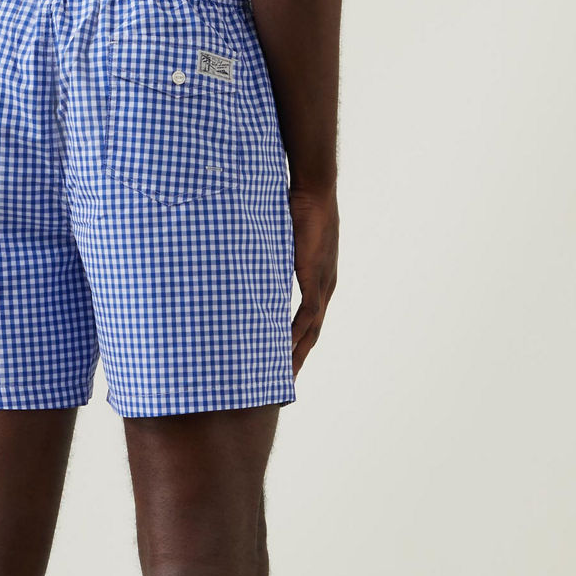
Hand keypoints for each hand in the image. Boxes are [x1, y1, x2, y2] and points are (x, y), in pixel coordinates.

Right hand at [288, 184, 338, 377]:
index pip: (309, 322)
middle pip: (312, 334)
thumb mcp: (282, 244)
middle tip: (283, 386)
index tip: (284, 366)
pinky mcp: (315, 275)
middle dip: (298, 360)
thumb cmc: (296, 208)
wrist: (313, 189)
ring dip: (298, 354)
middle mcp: (325, 287)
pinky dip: (296, 332)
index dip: (298, 346)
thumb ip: (272, 262)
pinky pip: (307, 313)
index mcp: (320, 281)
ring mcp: (323, 283)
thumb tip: (249, 273)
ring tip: (282, 376)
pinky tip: (284, 349)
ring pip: (311, 329)